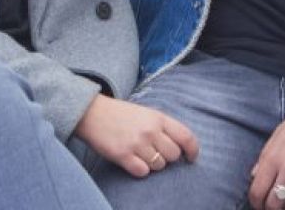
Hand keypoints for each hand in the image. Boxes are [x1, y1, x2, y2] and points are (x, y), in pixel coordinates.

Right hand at [74, 94, 198, 177]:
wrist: (92, 113)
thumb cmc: (121, 114)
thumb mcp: (146, 113)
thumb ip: (163, 126)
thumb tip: (180, 146)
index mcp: (159, 118)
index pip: (186, 136)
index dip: (193, 150)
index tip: (191, 158)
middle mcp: (150, 130)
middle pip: (173, 155)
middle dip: (167, 157)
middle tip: (154, 151)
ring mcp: (137, 143)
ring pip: (159, 165)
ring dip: (152, 164)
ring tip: (140, 153)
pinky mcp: (123, 155)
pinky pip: (142, 172)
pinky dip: (139, 170)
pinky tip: (132, 160)